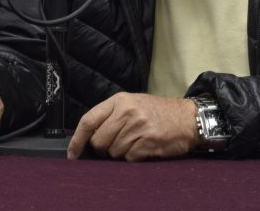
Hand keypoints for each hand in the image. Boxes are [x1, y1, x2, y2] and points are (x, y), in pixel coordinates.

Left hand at [67, 92, 198, 160]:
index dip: (77, 140)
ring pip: (114, 152)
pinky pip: (129, 158)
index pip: (88, 120)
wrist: (188, 118)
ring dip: (121, 152)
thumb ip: (110, 115)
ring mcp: (138, 127)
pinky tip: (144, 147)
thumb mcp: (132, 103)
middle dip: (104, 148)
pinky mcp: (148, 142)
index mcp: (119, 100)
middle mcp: (127, 112)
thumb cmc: (158, 112)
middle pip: (99, 141)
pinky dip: (134, 157)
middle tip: (117, 142)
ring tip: (135, 141)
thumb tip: (88, 137)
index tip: (72, 153)